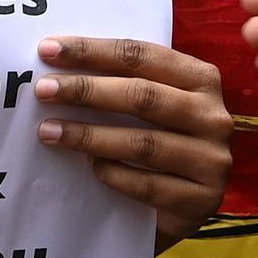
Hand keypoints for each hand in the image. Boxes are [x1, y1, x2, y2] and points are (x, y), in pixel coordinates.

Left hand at [35, 36, 228, 249]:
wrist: (184, 207)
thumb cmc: (158, 143)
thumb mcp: (153, 106)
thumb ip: (123, 84)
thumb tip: (59, 65)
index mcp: (202, 80)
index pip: (143, 56)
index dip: (94, 51)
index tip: (50, 50)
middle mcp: (213, 116)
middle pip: (143, 96)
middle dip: (87, 91)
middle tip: (44, 91)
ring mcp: (211, 161)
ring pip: (143, 143)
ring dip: (89, 136)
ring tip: (49, 132)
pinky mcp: (201, 201)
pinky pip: (147, 185)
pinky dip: (113, 174)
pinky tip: (89, 167)